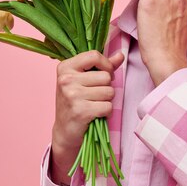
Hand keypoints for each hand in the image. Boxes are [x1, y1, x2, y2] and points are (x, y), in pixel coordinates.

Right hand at [50, 50, 124, 184]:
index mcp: (65, 67)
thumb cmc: (76, 102)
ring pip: (109, 91)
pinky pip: (108, 106)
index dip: (106, 65)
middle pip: (105, 76)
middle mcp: (66, 79)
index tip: (105, 74)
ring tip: (94, 105)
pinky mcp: (80, 111)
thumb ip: (103, 66)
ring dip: (106, 100)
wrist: (65, 131)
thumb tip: (121, 55)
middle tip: (95, 96)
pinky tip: (95, 114)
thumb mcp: (84, 80)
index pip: (94, 55)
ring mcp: (72, 95)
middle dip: (106, 87)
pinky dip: (106, 112)